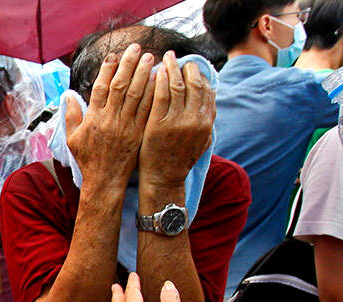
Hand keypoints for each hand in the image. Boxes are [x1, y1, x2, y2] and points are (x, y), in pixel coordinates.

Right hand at [67, 43, 155, 195]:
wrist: (105, 181)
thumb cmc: (88, 160)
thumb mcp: (72, 138)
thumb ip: (71, 115)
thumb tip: (68, 96)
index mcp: (93, 118)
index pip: (101, 86)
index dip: (107, 69)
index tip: (114, 56)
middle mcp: (109, 119)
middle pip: (120, 85)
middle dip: (128, 64)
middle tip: (136, 48)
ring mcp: (125, 126)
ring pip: (136, 94)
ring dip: (143, 73)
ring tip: (150, 57)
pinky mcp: (138, 133)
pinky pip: (147, 109)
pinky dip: (153, 93)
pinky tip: (158, 81)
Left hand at [138, 51, 214, 189]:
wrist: (163, 179)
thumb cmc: (179, 160)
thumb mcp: (201, 141)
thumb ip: (206, 120)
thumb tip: (211, 99)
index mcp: (206, 122)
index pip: (207, 89)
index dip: (198, 74)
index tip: (190, 66)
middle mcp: (195, 119)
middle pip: (194, 83)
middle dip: (185, 67)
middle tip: (176, 57)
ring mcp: (177, 121)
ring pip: (176, 86)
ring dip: (171, 68)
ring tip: (164, 59)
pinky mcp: (158, 124)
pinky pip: (160, 96)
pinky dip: (158, 81)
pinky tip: (153, 73)